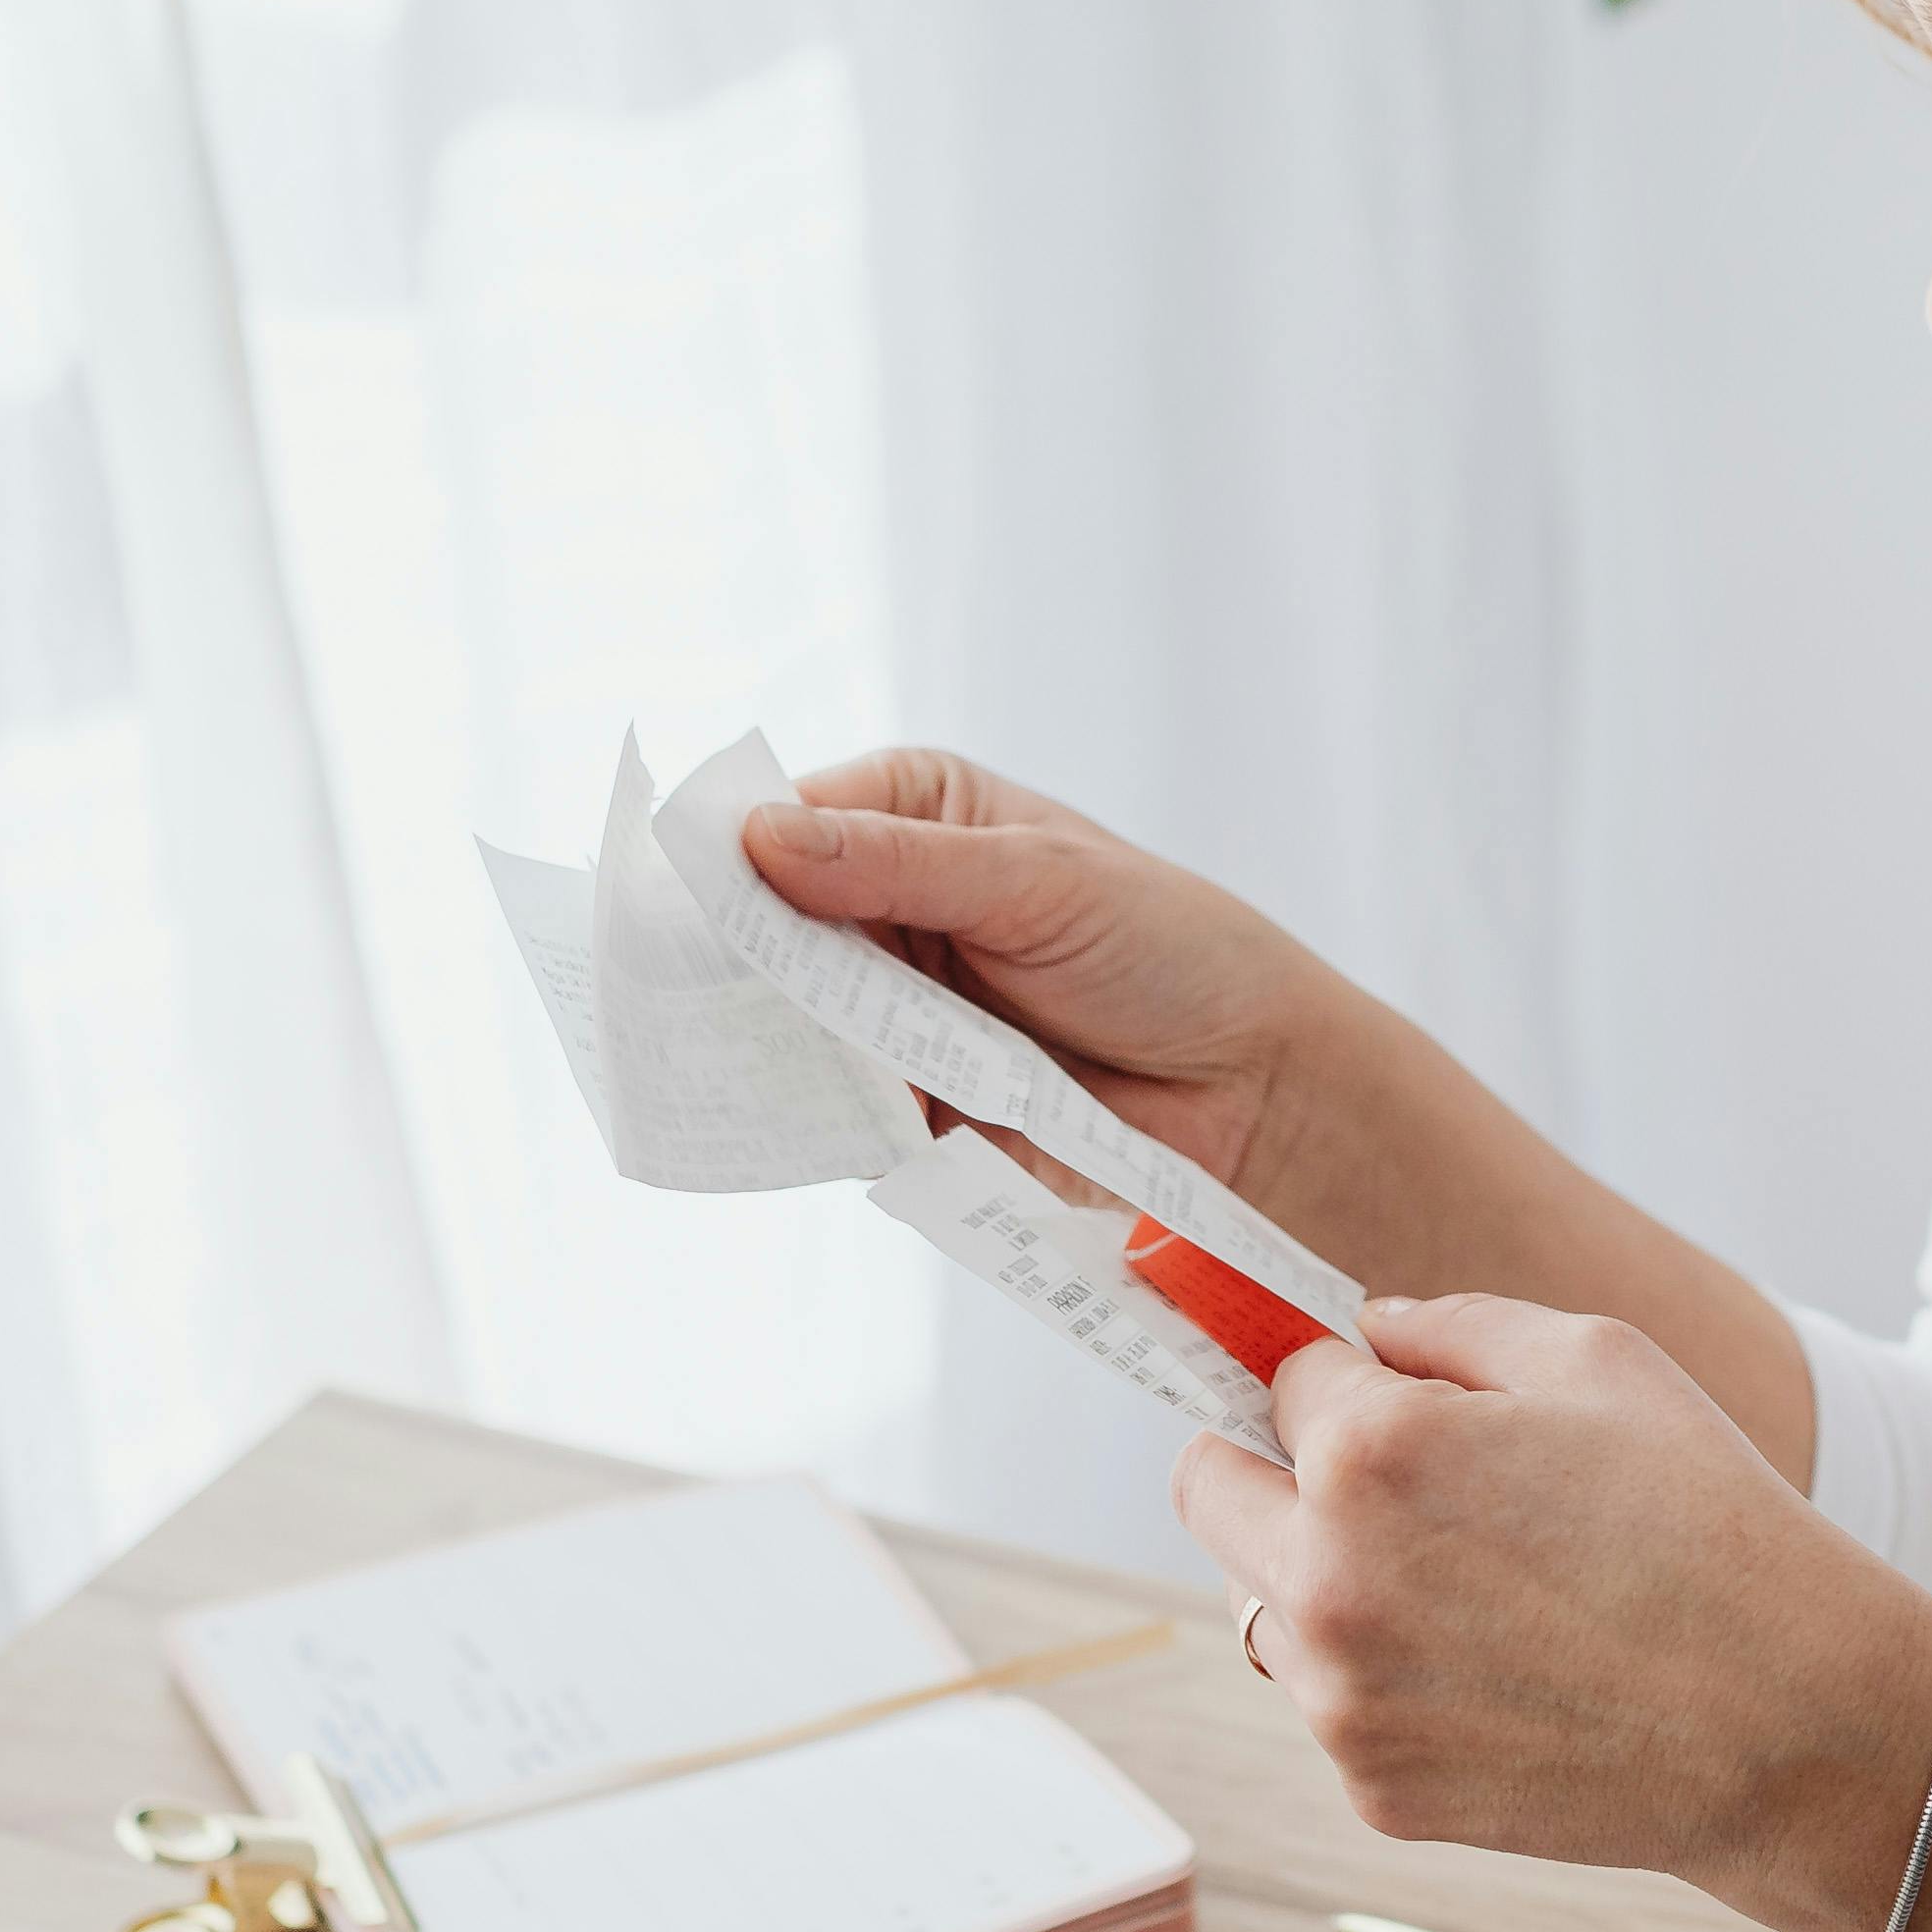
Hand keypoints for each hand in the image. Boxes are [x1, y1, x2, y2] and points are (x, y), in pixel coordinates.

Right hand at [736, 749, 1344, 1205]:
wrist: (1253, 1088)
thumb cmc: (1169, 948)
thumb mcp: (1036, 879)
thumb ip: (901, 864)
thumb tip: (762, 839)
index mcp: (914, 814)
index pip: (786, 821)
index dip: (730, 859)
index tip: (679, 899)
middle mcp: (888, 904)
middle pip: (767, 928)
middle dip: (734, 960)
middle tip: (683, 991)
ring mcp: (892, 1006)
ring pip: (789, 1023)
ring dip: (771, 1043)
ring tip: (733, 1058)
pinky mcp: (908, 1101)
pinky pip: (835, 1108)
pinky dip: (819, 1115)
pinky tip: (795, 1118)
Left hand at [1178, 1293, 1931, 1913]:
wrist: (1791, 1724)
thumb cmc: (1710, 1521)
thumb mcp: (1599, 1358)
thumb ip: (1451, 1325)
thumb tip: (1365, 1334)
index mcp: (1369, 1451)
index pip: (1277, 1374)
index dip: (1335, 1370)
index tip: (1350, 1381)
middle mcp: (1326, 1576)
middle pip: (1211, 1488)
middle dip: (1273, 1462)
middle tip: (1373, 1474)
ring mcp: (1342, 1696)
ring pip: (1259, 1603)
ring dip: (1320, 1574)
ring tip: (1462, 1580)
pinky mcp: (1372, 1786)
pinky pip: (1330, 1700)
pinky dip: (1383, 1674)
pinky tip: (1497, 1664)